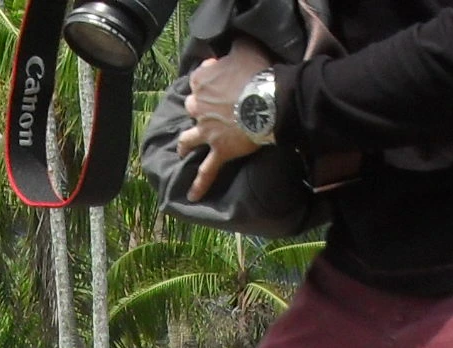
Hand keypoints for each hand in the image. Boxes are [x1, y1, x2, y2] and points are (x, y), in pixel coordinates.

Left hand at [180, 41, 271, 200]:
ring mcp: (206, 131)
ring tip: (183, 150)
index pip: (199, 79)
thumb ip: (233, 47)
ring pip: (189, 139)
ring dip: (185, 145)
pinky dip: (199, 184)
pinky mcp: (219, 151)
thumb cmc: (258, 73)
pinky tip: (191, 196)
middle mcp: (198, 106)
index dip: (208, 80)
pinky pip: (206, 171)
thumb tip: (232, 45)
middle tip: (208, 113)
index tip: (218, 81)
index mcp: (201, 81)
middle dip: (198, 110)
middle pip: (192, 108)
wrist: (269, 100)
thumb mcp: (244, 49)